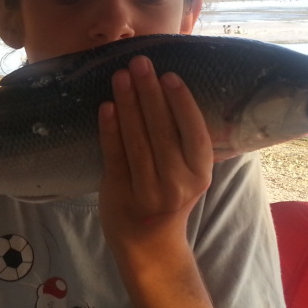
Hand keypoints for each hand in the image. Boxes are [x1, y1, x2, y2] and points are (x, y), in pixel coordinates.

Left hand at [97, 56, 212, 250]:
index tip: (169, 75)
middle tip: (139, 62)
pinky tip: (106, 107)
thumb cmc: (168, 197)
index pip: (194, 133)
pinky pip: (115, 156)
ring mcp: (148, 191)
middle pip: (162, 131)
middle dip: (149, 93)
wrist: (148, 245)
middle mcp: (178, 183)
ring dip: (128, 104)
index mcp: (200, 174)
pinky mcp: (120, 194)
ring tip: (120, 76)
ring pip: (137, 141)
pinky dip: (110, 130)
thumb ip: (183, 142)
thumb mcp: (188, 174)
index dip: (182, 103)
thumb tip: (167, 89)